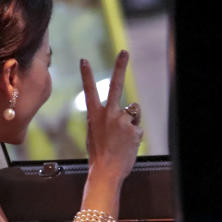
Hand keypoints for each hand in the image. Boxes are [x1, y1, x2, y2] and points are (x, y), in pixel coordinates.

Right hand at [80, 50, 142, 183]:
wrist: (106, 170)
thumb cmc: (99, 153)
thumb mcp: (94, 133)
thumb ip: (103, 119)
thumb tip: (119, 110)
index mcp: (94, 114)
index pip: (89, 90)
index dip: (87, 74)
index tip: (84, 60)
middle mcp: (108, 113)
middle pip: (116, 85)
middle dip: (120, 67)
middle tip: (124, 52)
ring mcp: (121, 120)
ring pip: (133, 112)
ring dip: (131, 121)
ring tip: (122, 138)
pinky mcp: (134, 128)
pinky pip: (137, 126)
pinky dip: (135, 134)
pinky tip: (127, 144)